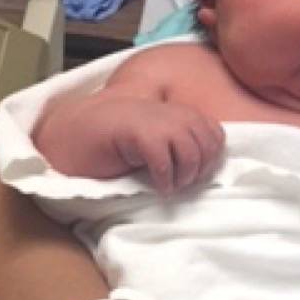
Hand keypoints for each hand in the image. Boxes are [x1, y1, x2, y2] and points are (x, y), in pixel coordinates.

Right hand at [93, 98, 224, 195]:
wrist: (84, 129)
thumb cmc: (124, 139)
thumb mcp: (162, 136)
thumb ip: (185, 141)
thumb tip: (210, 167)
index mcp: (185, 113)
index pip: (216, 136)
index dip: (211, 159)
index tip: (196, 174)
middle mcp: (177, 114)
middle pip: (207, 148)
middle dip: (199, 170)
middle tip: (183, 182)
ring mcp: (160, 122)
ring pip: (191, 155)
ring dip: (184, 177)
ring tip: (172, 185)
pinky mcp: (142, 134)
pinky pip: (165, 163)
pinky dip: (165, 180)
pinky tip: (159, 186)